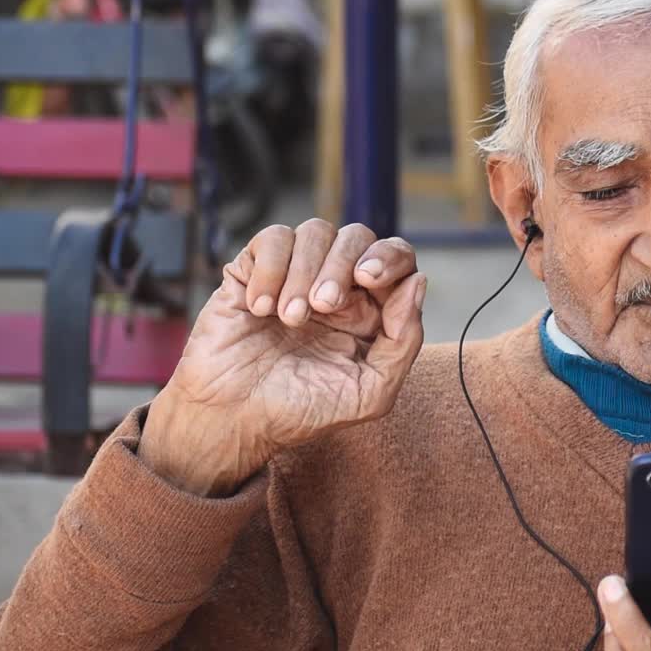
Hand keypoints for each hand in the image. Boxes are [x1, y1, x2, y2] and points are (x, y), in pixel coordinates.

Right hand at [140, 221, 425, 495]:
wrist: (232, 419)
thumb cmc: (302, 410)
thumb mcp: (369, 392)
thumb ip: (403, 342)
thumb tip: (417, 282)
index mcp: (370, 311)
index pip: (396, 259)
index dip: (390, 257)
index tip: (368, 278)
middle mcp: (336, 286)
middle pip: (358, 236)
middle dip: (343, 264)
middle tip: (324, 305)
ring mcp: (295, 274)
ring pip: (316, 231)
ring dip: (305, 272)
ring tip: (290, 319)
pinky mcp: (254, 269)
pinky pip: (273, 238)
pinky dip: (271, 270)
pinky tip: (261, 309)